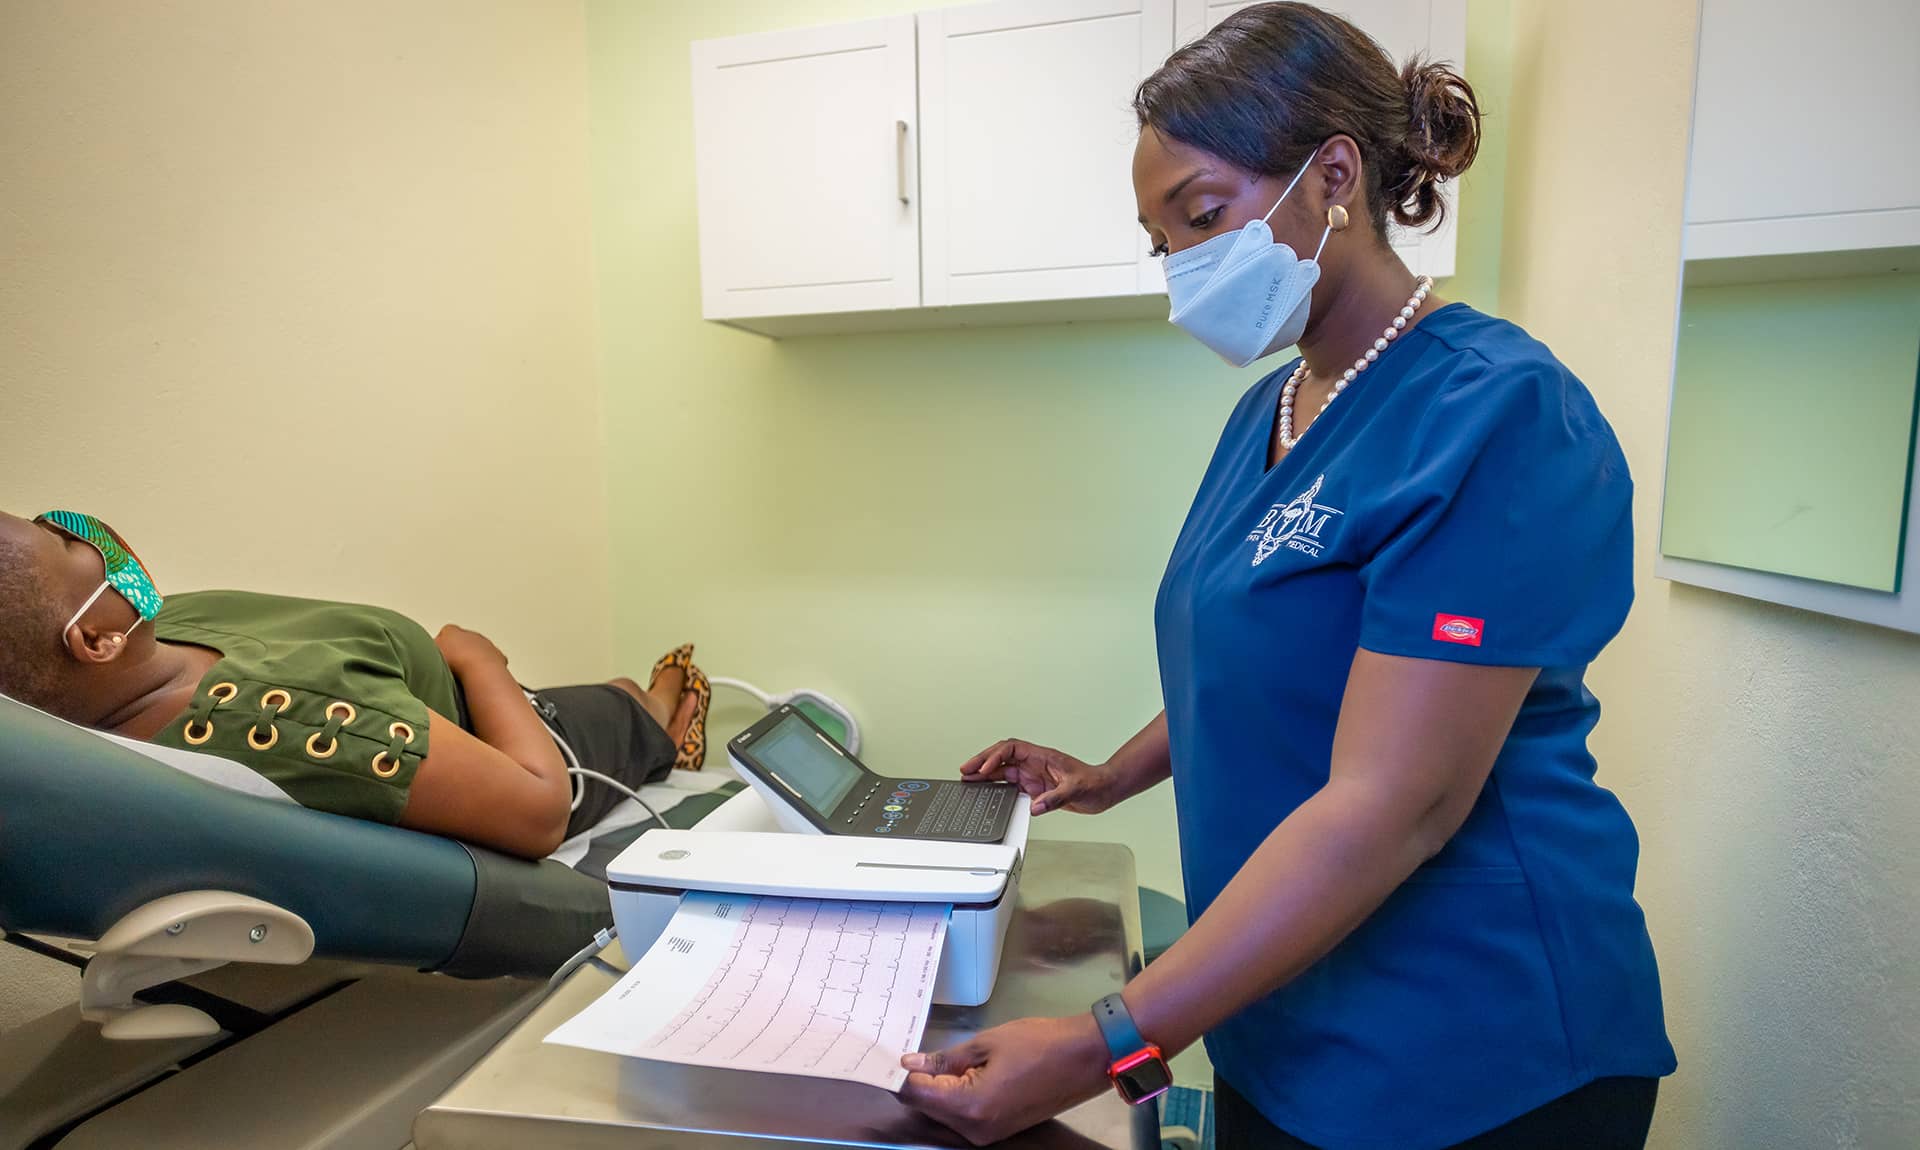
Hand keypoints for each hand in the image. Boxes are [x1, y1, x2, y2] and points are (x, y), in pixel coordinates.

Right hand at [434, 624, 508, 670]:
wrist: (478, 670)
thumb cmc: (453, 663)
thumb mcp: (429, 655)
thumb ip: (427, 650)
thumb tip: (427, 653)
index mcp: (452, 631)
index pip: (444, 634)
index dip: (442, 646)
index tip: (439, 658)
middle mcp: (471, 634)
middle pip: (463, 641)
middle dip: (459, 651)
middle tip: (453, 668)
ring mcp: (486, 644)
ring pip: (479, 650)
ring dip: (474, 659)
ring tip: (466, 675)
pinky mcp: (499, 656)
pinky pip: (492, 661)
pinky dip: (487, 667)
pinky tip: (481, 678)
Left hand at [898, 1015, 1112, 1145]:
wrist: (1084, 1058)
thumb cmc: (1038, 1044)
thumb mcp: (986, 1043)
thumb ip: (944, 1058)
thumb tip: (910, 1063)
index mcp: (970, 1106)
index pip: (917, 1095)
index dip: (901, 1075)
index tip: (891, 1054)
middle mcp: (975, 1130)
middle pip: (927, 1108)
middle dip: (918, 1082)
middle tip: (914, 1051)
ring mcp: (987, 1135)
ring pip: (944, 1114)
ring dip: (937, 1090)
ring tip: (937, 1058)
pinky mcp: (998, 1132)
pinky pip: (963, 1117)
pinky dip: (955, 1097)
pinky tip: (958, 1073)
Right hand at [960, 740, 1114, 815]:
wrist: (1104, 790)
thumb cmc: (1094, 783)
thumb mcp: (1076, 790)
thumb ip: (1055, 798)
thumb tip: (1035, 807)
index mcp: (1042, 756)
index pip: (1012, 748)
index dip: (995, 756)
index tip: (984, 768)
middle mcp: (1035, 764)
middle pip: (1002, 756)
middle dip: (982, 761)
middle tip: (965, 770)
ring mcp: (1033, 775)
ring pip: (1003, 770)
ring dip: (986, 775)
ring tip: (968, 780)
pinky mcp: (1035, 787)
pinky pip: (1010, 784)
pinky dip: (996, 787)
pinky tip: (986, 792)